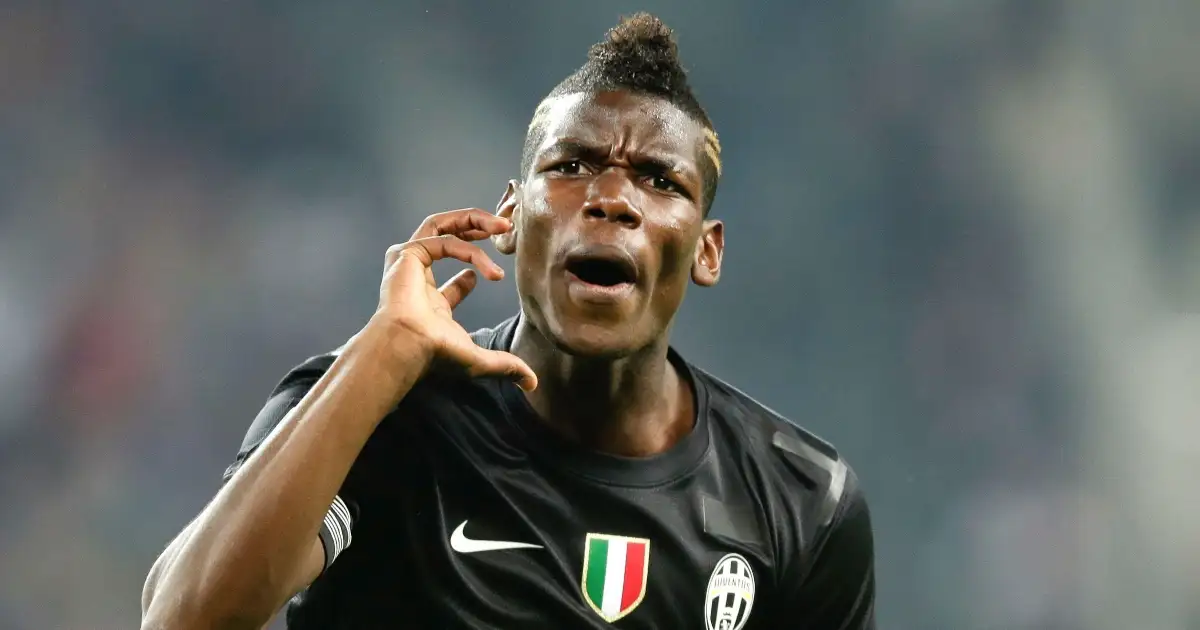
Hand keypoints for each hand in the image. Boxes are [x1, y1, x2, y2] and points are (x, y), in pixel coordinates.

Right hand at [371, 208, 536, 390]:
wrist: (409, 346)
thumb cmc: (435, 355)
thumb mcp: (479, 360)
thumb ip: (506, 366)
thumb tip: (533, 385)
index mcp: (427, 301)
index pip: (447, 276)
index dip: (474, 266)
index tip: (494, 274)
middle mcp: (416, 278)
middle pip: (445, 236)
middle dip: (475, 228)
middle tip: (504, 227)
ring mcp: (408, 263)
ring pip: (441, 225)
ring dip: (474, 220)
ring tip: (503, 225)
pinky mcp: (406, 253)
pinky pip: (443, 239)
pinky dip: (469, 248)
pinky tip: (489, 270)